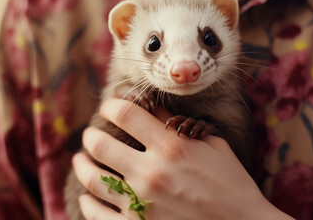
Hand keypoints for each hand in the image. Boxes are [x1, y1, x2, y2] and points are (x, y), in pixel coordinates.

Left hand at [73, 98, 293, 219]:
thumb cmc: (232, 185)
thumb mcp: (213, 146)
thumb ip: (182, 125)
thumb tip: (154, 109)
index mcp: (171, 147)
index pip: (125, 113)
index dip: (112, 104)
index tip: (109, 105)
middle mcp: (151, 172)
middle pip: (100, 144)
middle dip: (91, 135)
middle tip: (91, 134)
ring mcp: (141, 203)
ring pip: (92, 179)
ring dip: (82, 165)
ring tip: (80, 159)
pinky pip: (97, 214)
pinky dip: (87, 202)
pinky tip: (87, 196)